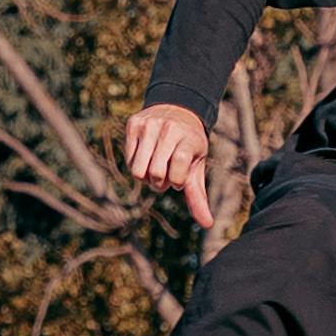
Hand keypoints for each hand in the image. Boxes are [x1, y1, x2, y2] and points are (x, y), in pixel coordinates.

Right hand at [122, 103, 214, 230]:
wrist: (177, 111)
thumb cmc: (188, 147)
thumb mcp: (196, 168)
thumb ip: (198, 196)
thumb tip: (207, 224)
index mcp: (189, 139)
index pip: (178, 168)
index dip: (177, 181)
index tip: (180, 178)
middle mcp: (169, 129)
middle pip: (155, 173)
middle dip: (159, 183)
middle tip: (165, 176)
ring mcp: (150, 125)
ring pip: (137, 170)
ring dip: (146, 177)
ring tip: (155, 168)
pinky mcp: (134, 124)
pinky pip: (128, 159)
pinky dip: (136, 165)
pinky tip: (146, 157)